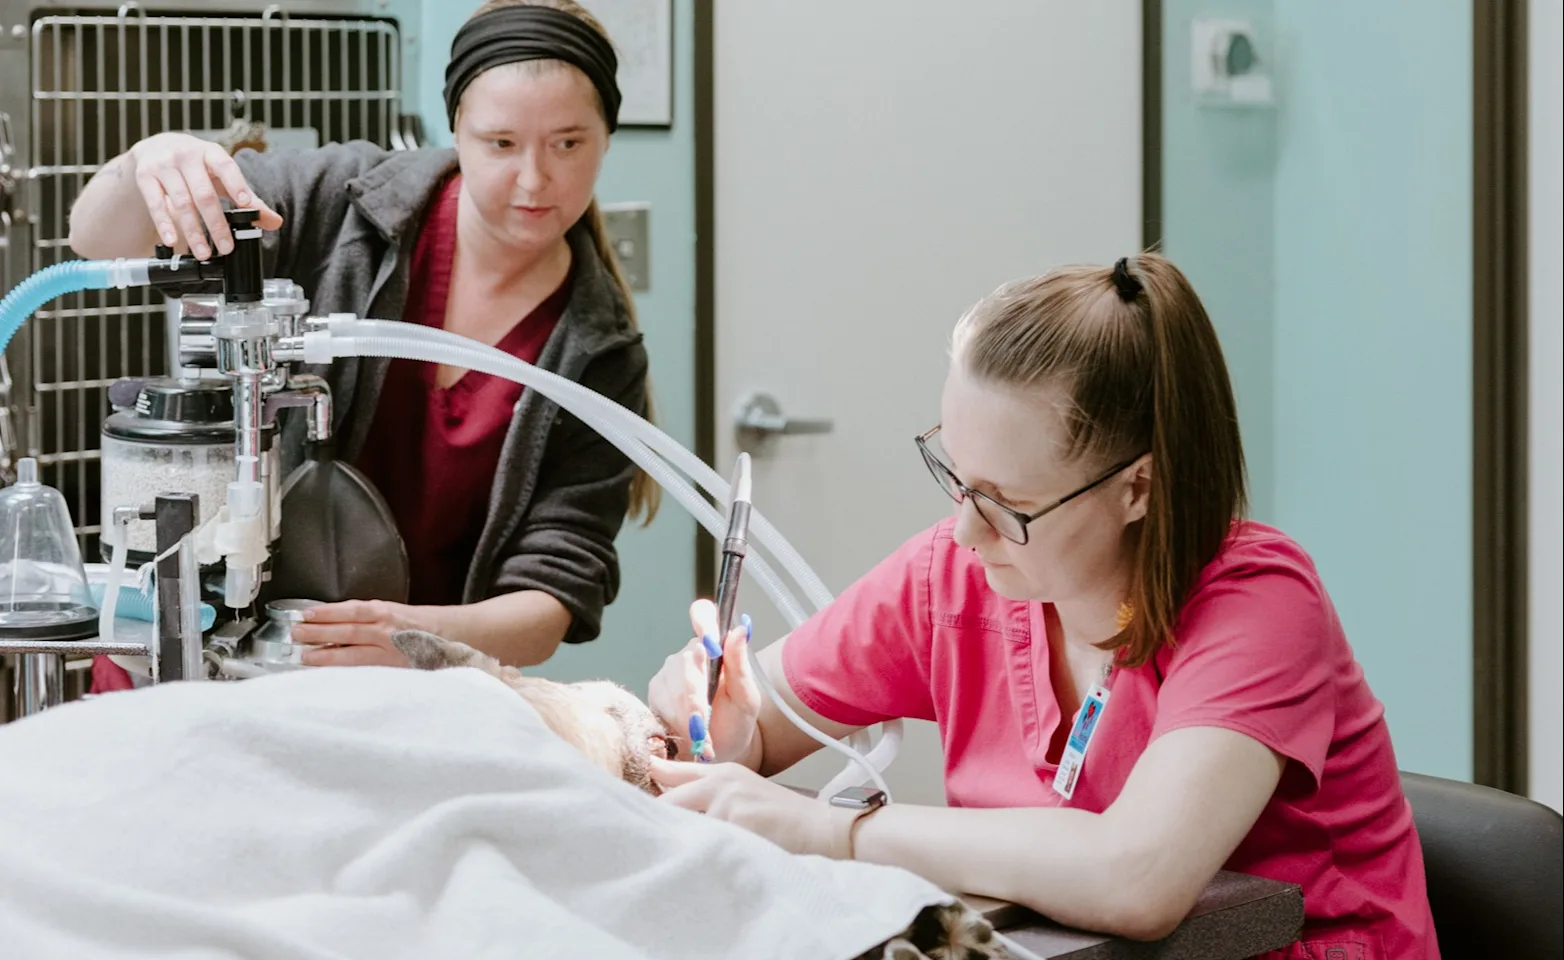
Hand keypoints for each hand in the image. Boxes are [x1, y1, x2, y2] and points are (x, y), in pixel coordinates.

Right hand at [128, 132, 282, 259]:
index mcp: (211, 153)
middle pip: (203, 194)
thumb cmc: (198, 165)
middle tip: (226, 248)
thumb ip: (248, 198)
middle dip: (216, 224)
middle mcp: (186, 156)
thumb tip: (275, 222)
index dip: (236, 185)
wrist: (156, 146)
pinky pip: (155, 203)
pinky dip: (164, 224)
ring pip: (181, 202)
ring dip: (193, 231)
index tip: (244, 204)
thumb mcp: (222, 175)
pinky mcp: (145, 176)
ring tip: (203, 253)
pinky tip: (171, 241)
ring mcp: (164, 165)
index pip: (226, 167)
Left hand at [289, 599, 418, 667]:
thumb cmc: (417, 624)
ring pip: (354, 654)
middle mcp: (387, 631)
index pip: (351, 610)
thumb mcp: (391, 611)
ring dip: (327, 656)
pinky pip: (366, 670)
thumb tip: (331, 621)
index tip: (306, 614)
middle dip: (319, 633)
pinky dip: (347, 671)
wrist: (450, 635)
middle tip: (296, 634)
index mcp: (385, 612)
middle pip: (348, 632)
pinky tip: (332, 673)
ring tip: (306, 657)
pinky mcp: (394, 670)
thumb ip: (364, 617)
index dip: (327, 613)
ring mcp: (390, 653)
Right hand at [647, 600, 760, 764]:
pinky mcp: (654, 694)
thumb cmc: (736, 719)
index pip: (703, 616)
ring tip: (700, 737)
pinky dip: (674, 724)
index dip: (703, 621)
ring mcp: (668, 674)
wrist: (722, 750)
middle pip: (685, 665)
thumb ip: (740, 665)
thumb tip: (741, 629)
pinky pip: (659, 704)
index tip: (710, 643)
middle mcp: (688, 655)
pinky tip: (686, 736)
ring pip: (670, 689)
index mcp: (713, 646)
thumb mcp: (746, 696)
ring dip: (686, 717)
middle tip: (703, 726)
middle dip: (695, 699)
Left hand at [650, 758, 857, 858]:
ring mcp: (729, 805)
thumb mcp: (738, 788)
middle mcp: (721, 783)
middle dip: (657, 824)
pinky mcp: (739, 827)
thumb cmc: (779, 813)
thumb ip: (697, 782)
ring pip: (683, 828)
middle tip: (649, 842)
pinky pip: (704, 845)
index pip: (668, 776)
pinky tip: (705, 864)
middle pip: (667, 804)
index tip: (628, 805)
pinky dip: (701, 857)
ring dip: (679, 844)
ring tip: (682, 858)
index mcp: (720, 771)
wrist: (820, 828)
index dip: (646, 793)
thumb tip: (655, 777)